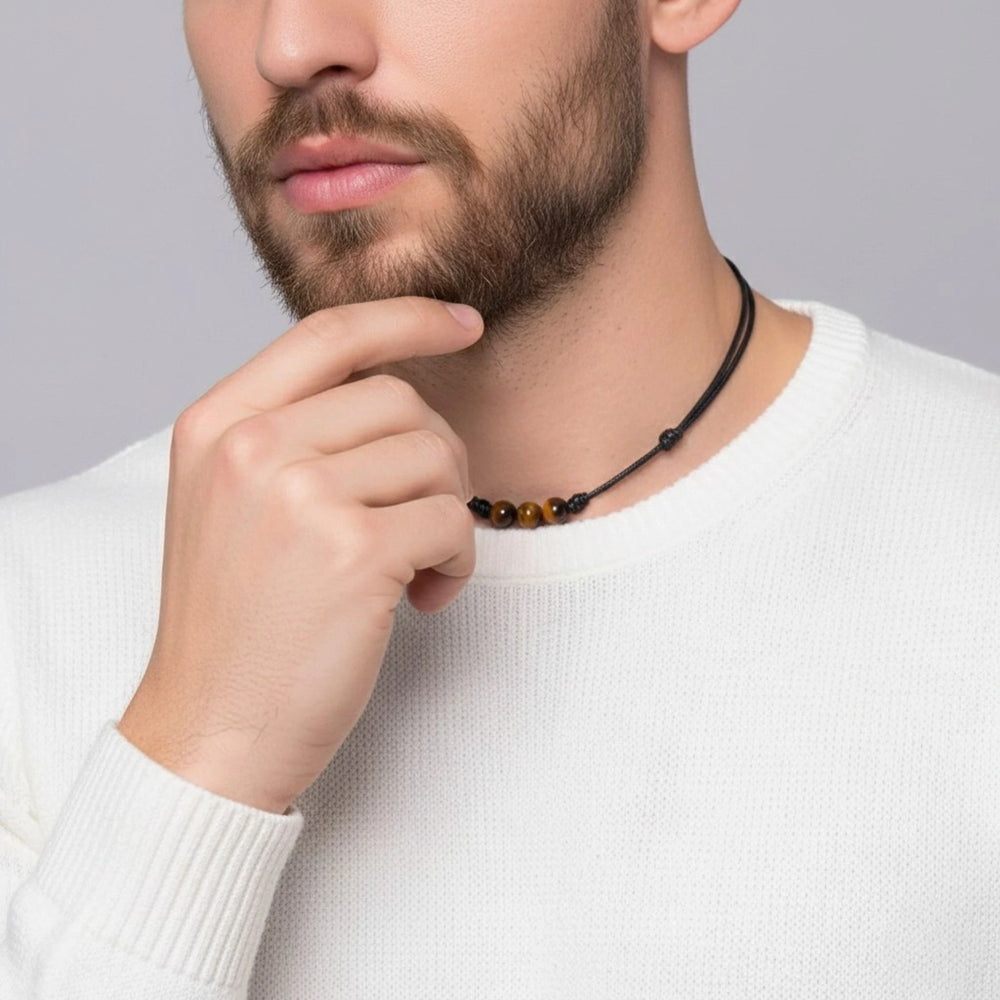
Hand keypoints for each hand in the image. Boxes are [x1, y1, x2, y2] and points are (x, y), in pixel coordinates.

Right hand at [117, 297, 483, 813]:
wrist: (209, 732)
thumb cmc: (235, 624)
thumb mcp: (228, 504)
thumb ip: (293, 435)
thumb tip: (400, 392)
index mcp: (216, 424)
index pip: (330, 334)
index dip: (408, 318)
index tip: (463, 324)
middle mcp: (251, 447)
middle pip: (400, 399)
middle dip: (435, 457)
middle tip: (421, 519)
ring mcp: (301, 497)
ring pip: (435, 456)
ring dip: (447, 514)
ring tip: (415, 568)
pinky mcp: (355, 553)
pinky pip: (451, 521)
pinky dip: (456, 560)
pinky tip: (423, 598)